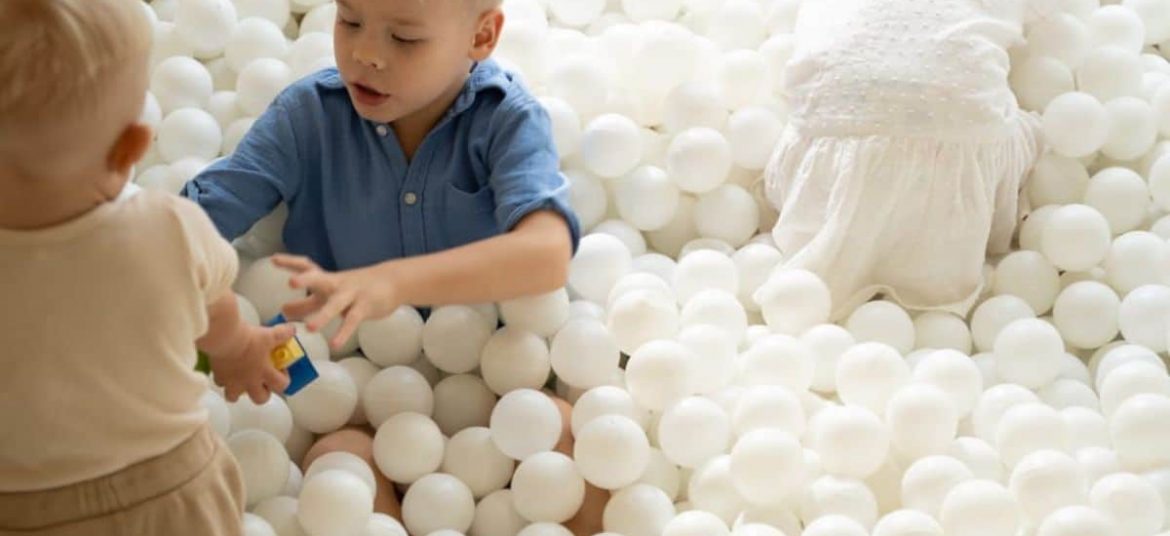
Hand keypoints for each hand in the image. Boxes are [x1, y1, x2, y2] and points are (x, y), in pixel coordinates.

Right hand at [208, 323, 293, 403]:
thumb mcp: (269, 334)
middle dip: (262, 393)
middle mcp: (249, 381)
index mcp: (264, 373)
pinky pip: (219, 383)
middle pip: (259, 399)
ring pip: (233, 397)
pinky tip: (225, 368)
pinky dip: (222, 378)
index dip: (284, 381)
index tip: (281, 370)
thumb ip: (282, 334)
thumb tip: (292, 330)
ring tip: (239, 380)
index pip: (281, 386)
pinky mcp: (218, 376)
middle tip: (262, 381)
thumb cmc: (248, 339)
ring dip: (237, 391)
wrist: (225, 338)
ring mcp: (232, 381)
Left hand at [271, 254, 403, 349]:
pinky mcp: (365, 306)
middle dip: (306, 279)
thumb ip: (307, 303)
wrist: (392, 281)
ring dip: (324, 315)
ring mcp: (352, 294)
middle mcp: (337, 284)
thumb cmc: (356, 289)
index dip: (290, 263)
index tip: (273, 260)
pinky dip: (343, 333)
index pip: (307, 267)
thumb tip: (283, 310)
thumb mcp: (330, 294)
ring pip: (337, 304)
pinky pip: (353, 320)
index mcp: (327, 279)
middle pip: (320, 278)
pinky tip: (335, 345)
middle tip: (291, 283)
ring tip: (310, 328)